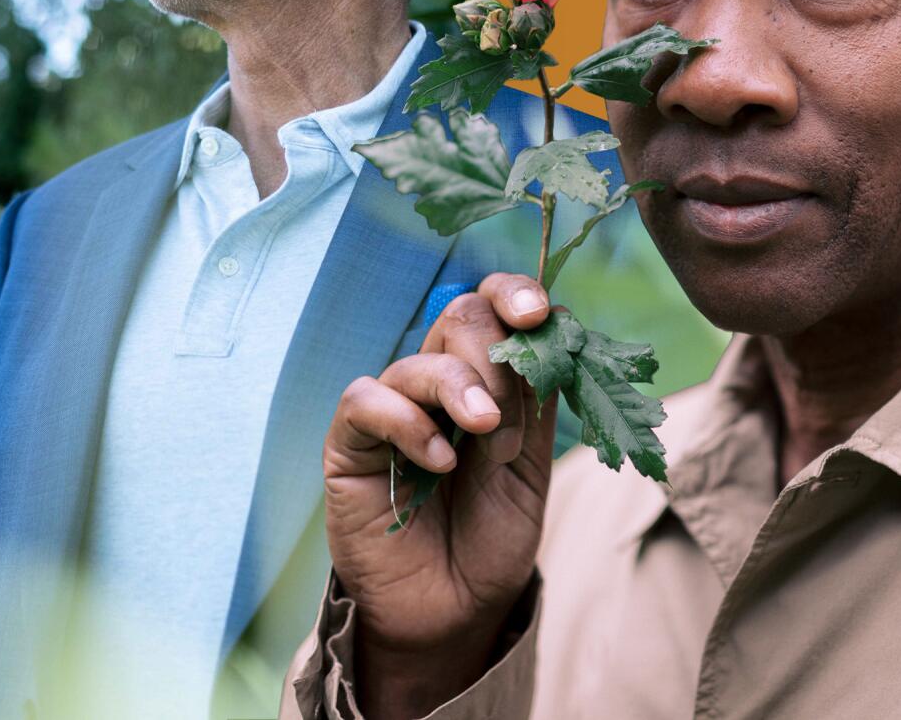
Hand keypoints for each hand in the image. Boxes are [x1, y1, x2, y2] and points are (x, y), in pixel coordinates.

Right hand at [322, 273, 557, 719]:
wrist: (455, 607)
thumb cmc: (493, 535)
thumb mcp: (531, 464)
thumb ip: (535, 402)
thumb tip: (550, 332)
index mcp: (488, 376)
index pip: (494, 306)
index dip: (514, 294)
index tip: (538, 313)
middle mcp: (439, 383)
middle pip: (460, 320)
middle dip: (495, 358)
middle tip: (507, 419)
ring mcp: (393, 410)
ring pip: (419, 360)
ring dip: (461, 389)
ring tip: (485, 432)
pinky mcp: (350, 444)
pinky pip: (367, 401)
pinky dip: (408, 423)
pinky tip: (439, 460)